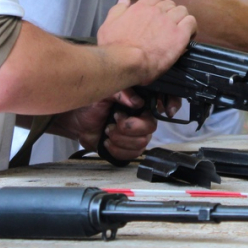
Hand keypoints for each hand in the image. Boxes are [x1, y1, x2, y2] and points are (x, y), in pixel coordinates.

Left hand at [54, 90, 181, 162]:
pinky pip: (132, 155)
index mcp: (140, 101)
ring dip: (121, 139)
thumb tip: (136, 101)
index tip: (166, 110)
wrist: (76, 122)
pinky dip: (117, 150)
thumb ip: (121, 93)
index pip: (165, 101)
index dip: (172, 104)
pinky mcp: (127, 148)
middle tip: (114, 121)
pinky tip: (107, 142)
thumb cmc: (90, 104)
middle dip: (130, 127)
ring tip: (108, 131)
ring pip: (141, 143)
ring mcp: (135, 134)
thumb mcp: (104, 92)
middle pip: (150, 128)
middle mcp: (141, 117)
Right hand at [97, 0, 196, 83]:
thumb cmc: (114, 47)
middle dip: (170, 13)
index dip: (157, 7)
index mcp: (140, 8)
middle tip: (168, 26)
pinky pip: (191, 23)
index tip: (157, 17)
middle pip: (170, 4)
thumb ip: (118, 9)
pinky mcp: (179, 35)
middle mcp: (156, 11)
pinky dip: (191, 27)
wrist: (126, 62)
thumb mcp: (108, 25)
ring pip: (182, 11)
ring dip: (181, 18)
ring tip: (179, 30)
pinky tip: (188, 35)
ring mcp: (169, 22)